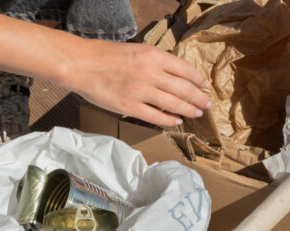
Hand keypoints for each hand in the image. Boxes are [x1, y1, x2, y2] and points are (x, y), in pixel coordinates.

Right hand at [58, 40, 211, 127]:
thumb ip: (155, 61)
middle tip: (207, 104)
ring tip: (196, 113)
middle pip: (184, 89)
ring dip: (189, 110)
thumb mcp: (136, 50)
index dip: (197, 80)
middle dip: (199, 98)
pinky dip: (170, 120)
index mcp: (153, 55)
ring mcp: (141, 91)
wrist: (81, 64)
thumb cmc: (106, 55)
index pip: (185, 69)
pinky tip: (177, 121)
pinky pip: (156, 117)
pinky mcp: (130, 107)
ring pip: (174, 104)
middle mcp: (151, 73)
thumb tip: (173, 75)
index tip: (203, 86)